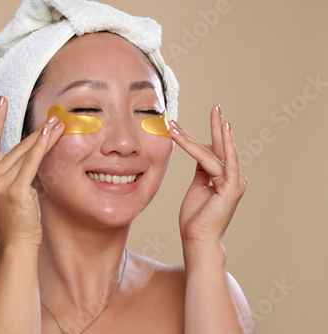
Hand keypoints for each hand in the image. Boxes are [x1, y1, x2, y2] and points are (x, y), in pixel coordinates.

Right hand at [0, 96, 63, 249]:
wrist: (15, 246)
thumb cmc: (11, 222)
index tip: (3, 101)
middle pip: (14, 147)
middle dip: (35, 132)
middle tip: (53, 118)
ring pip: (25, 153)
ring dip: (44, 137)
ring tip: (58, 124)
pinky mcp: (14, 190)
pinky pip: (31, 162)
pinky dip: (42, 146)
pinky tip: (50, 134)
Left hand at [169, 105, 246, 245]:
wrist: (197, 238)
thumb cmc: (195, 217)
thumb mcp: (197, 187)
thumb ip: (202, 171)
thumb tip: (201, 154)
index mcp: (225, 178)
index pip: (213, 152)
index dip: (203, 137)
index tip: (194, 123)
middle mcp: (234, 178)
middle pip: (219, 148)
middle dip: (216, 126)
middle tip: (216, 106)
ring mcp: (235, 182)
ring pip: (214, 153)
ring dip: (198, 136)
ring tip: (196, 118)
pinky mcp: (232, 187)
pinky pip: (221, 162)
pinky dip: (220, 146)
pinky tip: (220, 131)